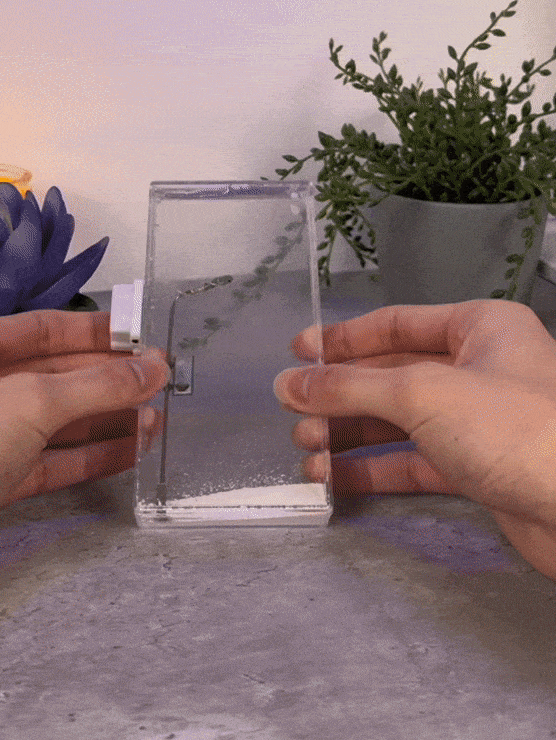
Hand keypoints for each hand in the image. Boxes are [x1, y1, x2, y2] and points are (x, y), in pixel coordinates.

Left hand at [0, 309, 168, 602]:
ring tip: (154, 420)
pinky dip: (85, 458)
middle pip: (51, 376)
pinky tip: (125, 453)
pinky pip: (44, 462)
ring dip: (103, 422)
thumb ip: (96, 385)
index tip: (139, 337)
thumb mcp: (27, 402)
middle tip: (156, 382)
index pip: (40, 329)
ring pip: (51, 422)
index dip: (94, 333)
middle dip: (106, 381)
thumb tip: (151, 368)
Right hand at [273, 299, 555, 579]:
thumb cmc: (514, 429)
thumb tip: (290, 383)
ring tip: (306, 451)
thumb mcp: (421, 394)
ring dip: (350, 435)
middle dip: (341, 395)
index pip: (398, 324)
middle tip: (294, 412)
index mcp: (480, 328)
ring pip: (400, 422)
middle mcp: (480, 369)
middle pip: (393, 375)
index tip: (298, 352)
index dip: (344, 338)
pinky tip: (336, 479)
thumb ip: (350, 386)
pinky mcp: (478, 470)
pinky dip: (374, 469)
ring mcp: (480, 422)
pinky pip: (414, 462)